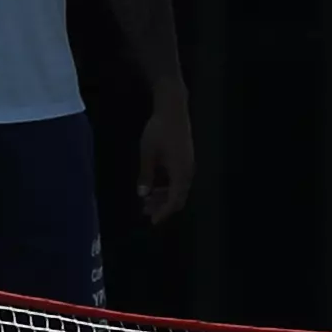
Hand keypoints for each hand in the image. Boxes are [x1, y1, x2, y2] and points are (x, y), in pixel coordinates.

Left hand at [137, 94, 194, 223]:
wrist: (173, 110)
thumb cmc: (159, 131)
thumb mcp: (147, 154)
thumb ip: (146, 175)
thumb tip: (143, 194)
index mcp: (181, 173)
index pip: (174, 200)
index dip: (163, 212)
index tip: (152, 221)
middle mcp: (187, 172)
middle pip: (178, 197)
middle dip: (162, 206)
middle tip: (145, 210)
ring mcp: (188, 165)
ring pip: (178, 188)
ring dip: (163, 195)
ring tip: (146, 198)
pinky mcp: (185, 159)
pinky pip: (178, 180)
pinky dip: (166, 186)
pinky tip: (154, 184)